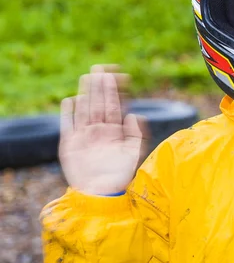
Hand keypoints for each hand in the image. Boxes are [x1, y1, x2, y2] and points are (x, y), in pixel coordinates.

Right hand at [59, 64, 149, 195]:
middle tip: (101, 67)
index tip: (120, 74)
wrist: (101, 194)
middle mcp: (100, 130)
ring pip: (86, 109)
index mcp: (115, 130)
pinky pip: (69, 125)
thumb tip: (135, 114)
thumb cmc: (120, 175)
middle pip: (99, 103)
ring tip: (88, 76)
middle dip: (101, 86)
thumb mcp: (133, 153)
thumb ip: (136, 133)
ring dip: (87, 93)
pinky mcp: (70, 144)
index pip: (115, 105)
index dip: (117, 90)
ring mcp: (84, 136)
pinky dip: (69, 113)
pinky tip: (71, 100)